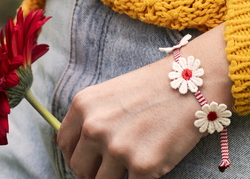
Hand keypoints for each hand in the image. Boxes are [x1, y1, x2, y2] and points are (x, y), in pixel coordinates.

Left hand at [57, 25, 232, 177]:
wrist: (188, 83)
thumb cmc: (149, 88)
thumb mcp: (109, 95)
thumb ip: (91, 118)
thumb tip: (81, 148)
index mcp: (83, 106)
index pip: (64, 144)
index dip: (74, 156)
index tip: (86, 160)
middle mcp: (94, 126)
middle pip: (78, 168)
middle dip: (92, 170)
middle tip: (110, 165)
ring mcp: (117, 147)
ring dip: (115, 177)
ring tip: (132, 160)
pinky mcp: (143, 165)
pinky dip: (139, 178)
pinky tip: (150, 160)